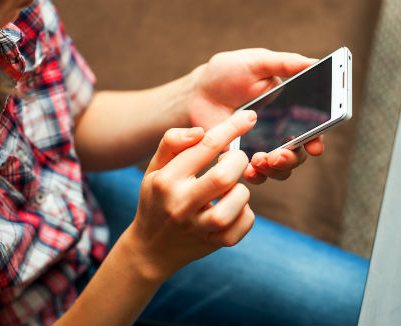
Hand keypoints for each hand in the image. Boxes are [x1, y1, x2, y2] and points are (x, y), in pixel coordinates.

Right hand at [124, 110, 256, 280]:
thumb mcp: (154, 170)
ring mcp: (198, 227)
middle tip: (234, 161)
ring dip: (242, 190)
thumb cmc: (156, 200)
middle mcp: (181, 203)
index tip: (249, 117)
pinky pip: (244, 224)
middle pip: (224, 176)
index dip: (231, 127)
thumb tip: (200, 131)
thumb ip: (172, 143)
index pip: (204, 146)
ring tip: (231, 189)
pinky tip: (233, 209)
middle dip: (238, 161)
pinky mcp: (213, 244)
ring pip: (237, 202)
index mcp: (167, 180)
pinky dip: (246, 213)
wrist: (150, 249)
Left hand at [187, 48, 323, 183]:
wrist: (197, 92)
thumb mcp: (256, 62)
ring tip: (259, 160)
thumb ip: (284, 63)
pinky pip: (254, 174)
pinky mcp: (240, 158)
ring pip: (280, 170)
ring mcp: (261, 147)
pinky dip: (255, 176)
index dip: (317, 139)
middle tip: (278, 155)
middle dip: (292, 158)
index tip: (314, 146)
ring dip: (275, 170)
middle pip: (298, 154)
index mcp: (290, 109)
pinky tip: (247, 169)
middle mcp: (279, 132)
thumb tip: (313, 62)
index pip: (313, 128)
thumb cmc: (226, 72)